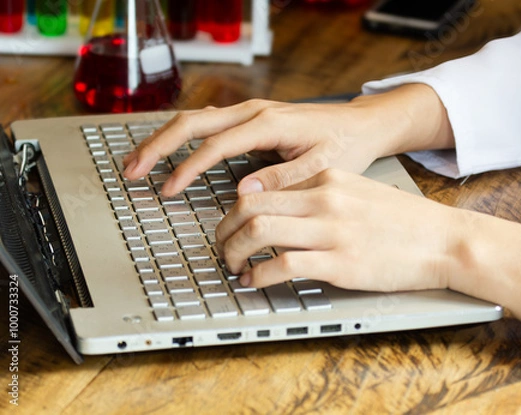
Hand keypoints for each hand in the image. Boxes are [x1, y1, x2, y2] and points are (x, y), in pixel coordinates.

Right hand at [122, 84, 453, 196]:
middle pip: (192, 122)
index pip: (215, 145)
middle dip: (157, 145)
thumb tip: (244, 193)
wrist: (360, 124)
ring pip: (195, 119)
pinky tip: (169, 151)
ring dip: (164, 140)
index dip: (187, 168)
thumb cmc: (345, 145)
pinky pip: (208, 123)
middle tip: (131, 170)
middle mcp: (253, 112)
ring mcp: (250, 112)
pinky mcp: (250, 118)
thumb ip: (283, 178)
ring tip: (138, 161)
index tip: (166, 189)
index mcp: (268, 123)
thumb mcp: (322, 167)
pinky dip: (183, 137)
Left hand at [216, 168, 456, 292]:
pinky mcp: (340, 262)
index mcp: (327, 178)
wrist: (444, 239)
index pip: (262, 187)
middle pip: (251, 206)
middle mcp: (325, 199)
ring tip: (232, 266)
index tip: (229, 226)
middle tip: (221, 247)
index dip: (234, 210)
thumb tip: (280, 210)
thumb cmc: (402, 220)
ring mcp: (332, 230)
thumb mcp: (357, 191)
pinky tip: (254, 281)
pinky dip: (259, 275)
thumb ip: (319, 195)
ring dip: (234, 252)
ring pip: (259, 231)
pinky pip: (283, 264)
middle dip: (224, 230)